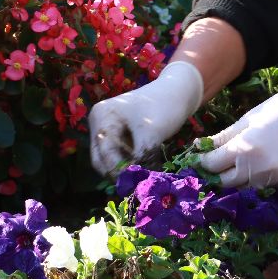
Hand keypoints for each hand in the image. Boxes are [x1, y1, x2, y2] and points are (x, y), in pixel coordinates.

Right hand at [88, 61, 204, 174]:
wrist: (178, 91)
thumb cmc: (164, 107)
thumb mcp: (152, 133)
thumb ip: (140, 157)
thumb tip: (135, 182)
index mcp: (102, 117)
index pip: (105, 152)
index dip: (119, 170)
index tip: (135, 185)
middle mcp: (98, 122)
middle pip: (100, 158)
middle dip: (117, 173)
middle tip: (136, 187)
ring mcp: (106, 128)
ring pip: (108, 159)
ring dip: (123, 171)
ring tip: (141, 180)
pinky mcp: (117, 134)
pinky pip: (117, 155)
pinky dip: (128, 164)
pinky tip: (143, 170)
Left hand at [199, 78, 277, 188]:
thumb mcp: (248, 119)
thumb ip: (224, 137)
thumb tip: (201, 146)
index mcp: (244, 148)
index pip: (212, 165)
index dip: (202, 162)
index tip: (198, 157)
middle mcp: (256, 168)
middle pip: (225, 181)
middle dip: (216, 173)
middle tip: (214, 162)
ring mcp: (271, 177)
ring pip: (243, 186)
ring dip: (235, 177)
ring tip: (235, 161)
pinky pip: (260, 183)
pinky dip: (253, 176)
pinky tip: (256, 162)